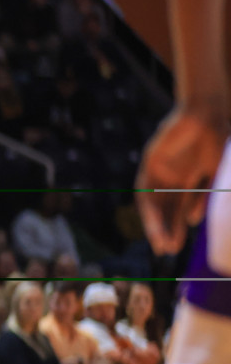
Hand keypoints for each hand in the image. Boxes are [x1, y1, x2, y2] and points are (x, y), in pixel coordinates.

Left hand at [135, 105, 226, 253]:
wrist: (205, 111)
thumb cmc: (218, 138)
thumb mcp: (215, 171)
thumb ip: (204, 194)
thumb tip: (193, 221)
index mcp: (192, 179)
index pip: (181, 209)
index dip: (177, 228)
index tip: (176, 247)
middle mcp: (174, 177)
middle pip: (167, 210)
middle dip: (167, 230)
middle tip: (166, 251)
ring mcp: (162, 170)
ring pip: (155, 203)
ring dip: (156, 224)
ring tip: (159, 244)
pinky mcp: (151, 162)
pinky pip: (145, 189)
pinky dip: (150, 205)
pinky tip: (155, 221)